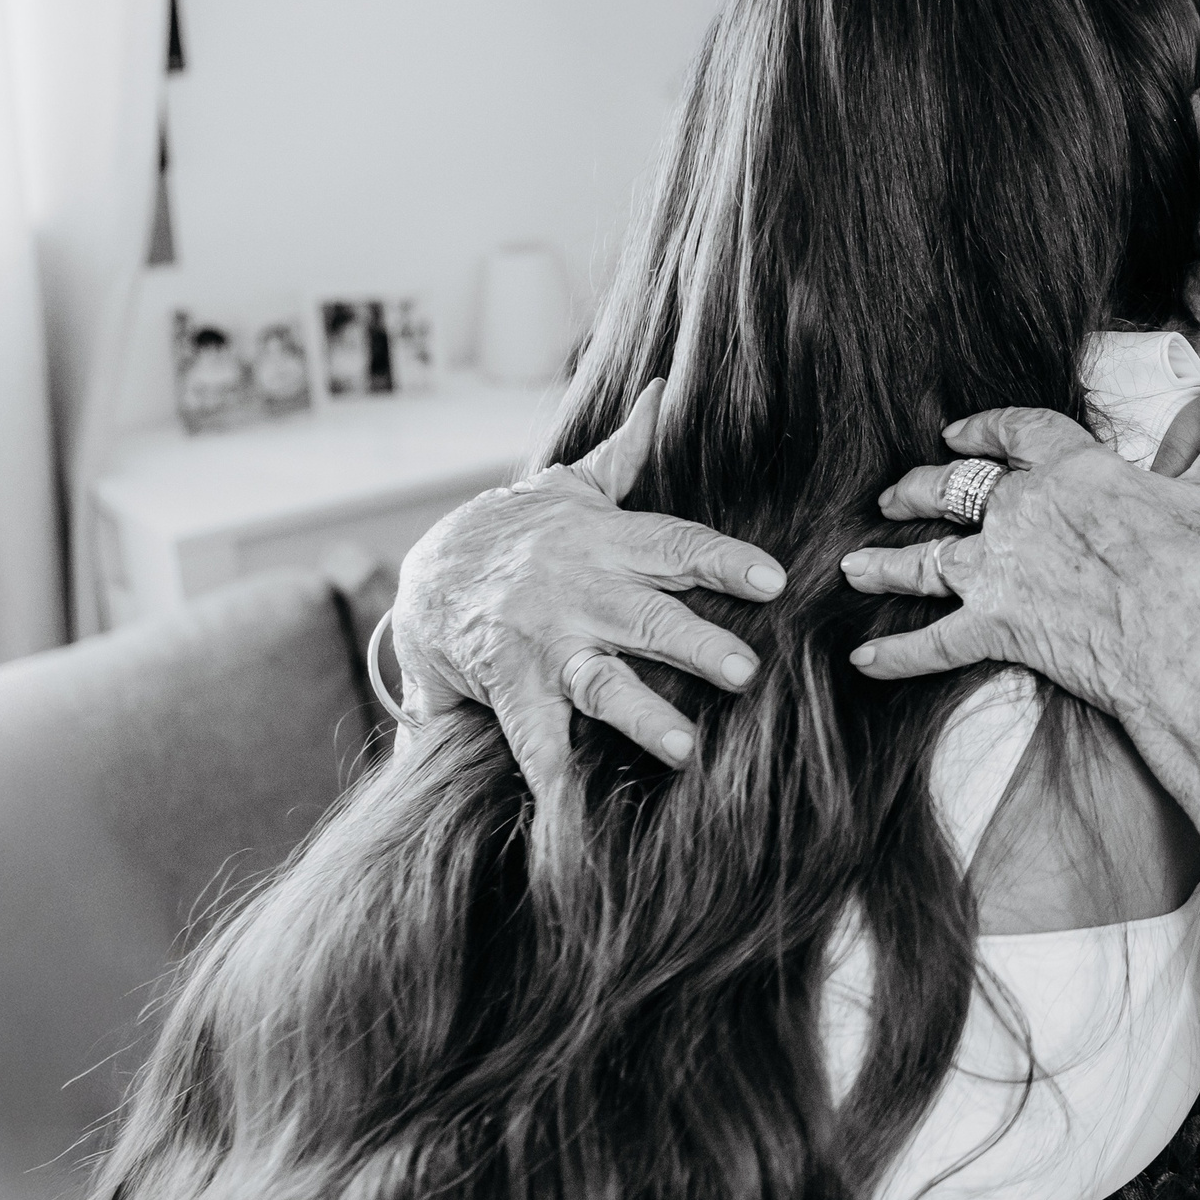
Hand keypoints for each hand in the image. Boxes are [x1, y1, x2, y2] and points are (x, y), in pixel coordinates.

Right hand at [391, 379, 789, 791]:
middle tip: (747, 672)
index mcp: (606, 540)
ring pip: (599, 678)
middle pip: (649, 616)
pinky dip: (550, 773)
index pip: (677, 545)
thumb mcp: (570, 486)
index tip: (773, 582)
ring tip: (684, 749)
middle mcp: (580, 590)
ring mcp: (543, 641)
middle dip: (696, 644)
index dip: (724, 561)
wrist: (426, 573)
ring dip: (641, 714)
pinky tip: (572, 811)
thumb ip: (628, 450)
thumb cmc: (519, 532)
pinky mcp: (506, 683)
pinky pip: (531, 732)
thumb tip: (667, 388)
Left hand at [842, 368, 1199, 839]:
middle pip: (953, 491)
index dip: (981, 429)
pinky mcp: (1000, 628)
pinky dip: (894, 655)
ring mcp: (1005, 570)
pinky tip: (861, 659)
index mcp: (1077, 469)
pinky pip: (933, 644)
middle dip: (917, 492)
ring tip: (852, 567)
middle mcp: (1026, 511)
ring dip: (884, 565)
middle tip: (891, 496)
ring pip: (924, 561)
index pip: (1016, 432)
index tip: (956, 432)